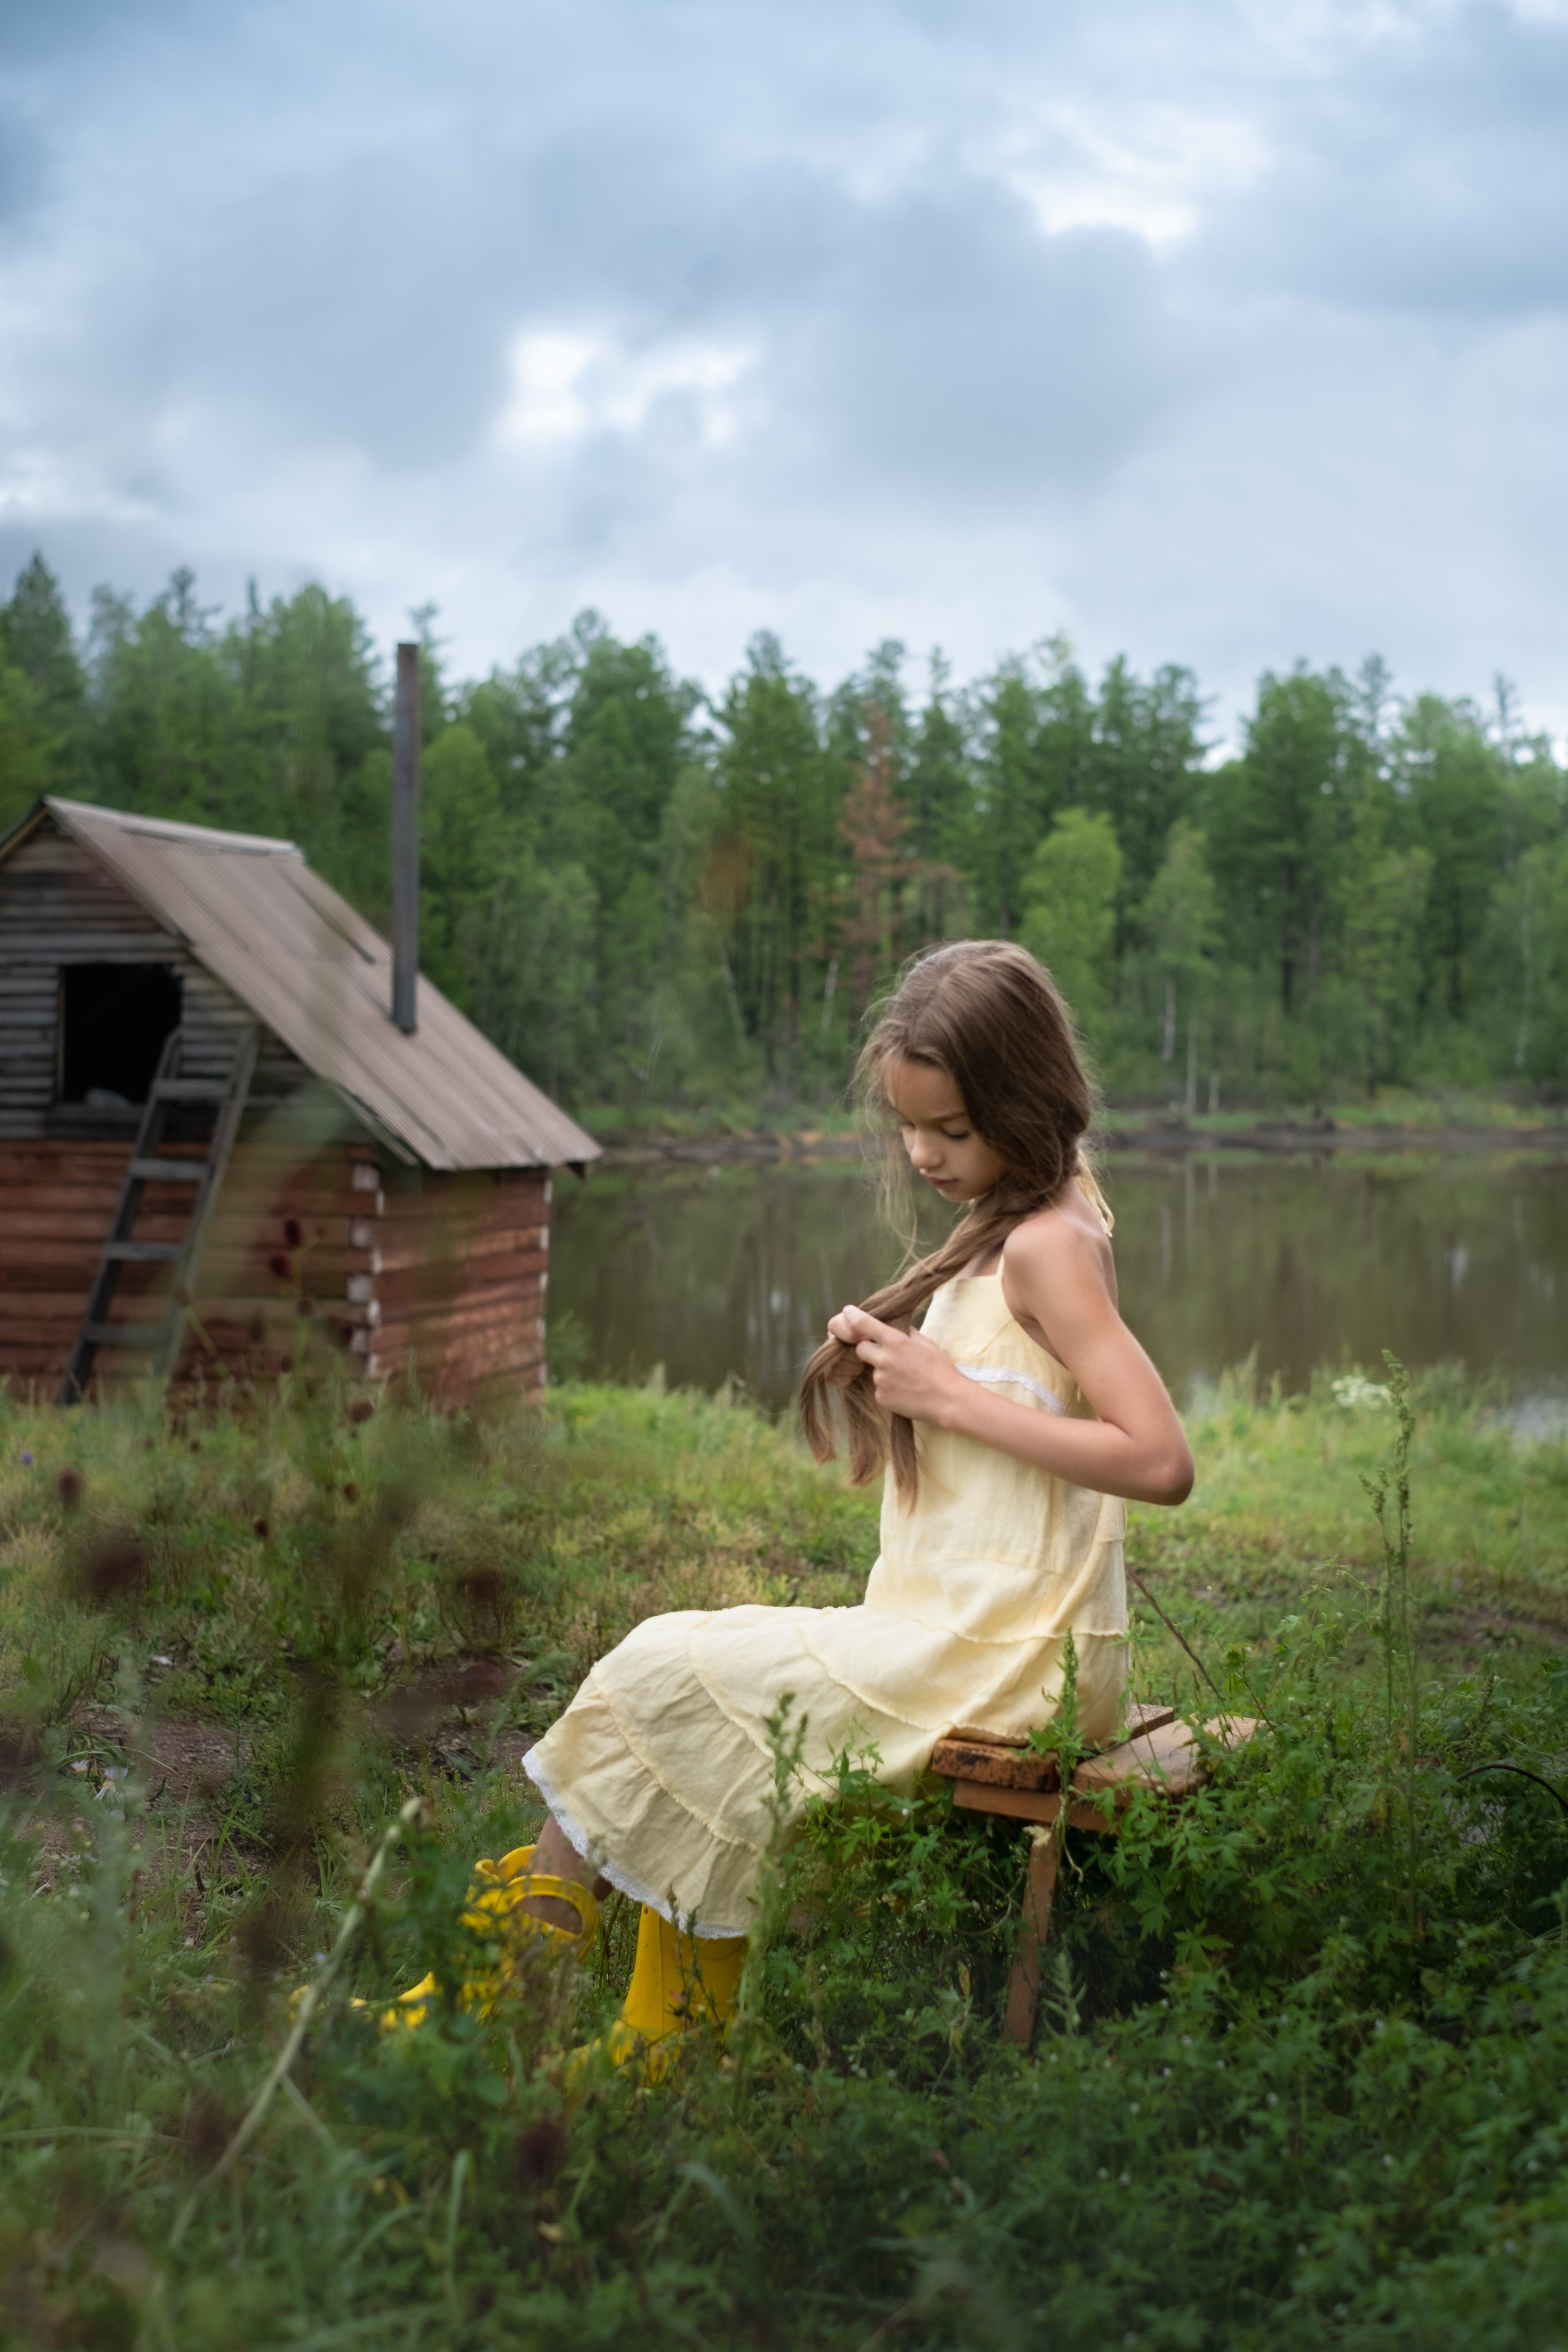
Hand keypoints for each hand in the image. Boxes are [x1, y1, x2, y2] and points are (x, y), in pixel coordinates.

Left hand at [825, 1305, 964, 1425]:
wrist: (948, 1400)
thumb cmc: (940, 1369)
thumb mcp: (926, 1344)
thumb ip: (907, 1334)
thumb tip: (897, 1328)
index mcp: (895, 1342)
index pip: (864, 1324)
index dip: (853, 1315)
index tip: (847, 1311)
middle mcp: (883, 1359)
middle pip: (860, 1348)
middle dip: (868, 1349)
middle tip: (885, 1355)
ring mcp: (880, 1380)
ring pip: (872, 1371)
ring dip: (883, 1372)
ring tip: (905, 1379)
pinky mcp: (880, 1397)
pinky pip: (878, 1389)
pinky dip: (887, 1389)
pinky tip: (904, 1391)